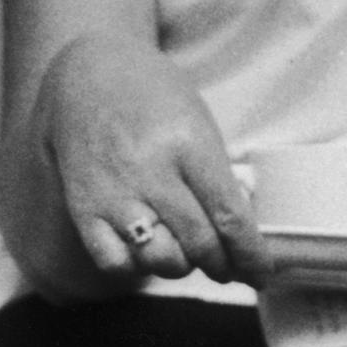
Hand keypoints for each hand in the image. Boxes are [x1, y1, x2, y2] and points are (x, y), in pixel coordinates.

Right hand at [35, 33, 261, 285]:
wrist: (89, 75)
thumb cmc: (155, 99)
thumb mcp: (199, 123)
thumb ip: (219, 177)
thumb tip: (243, 234)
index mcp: (188, 144)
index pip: (229, 216)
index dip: (251, 254)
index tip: (262, 272)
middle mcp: (150, 172)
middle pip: (199, 243)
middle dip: (223, 266)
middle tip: (228, 268)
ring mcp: (114, 193)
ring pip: (159, 260)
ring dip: (182, 267)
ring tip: (186, 252)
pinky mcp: (83, 208)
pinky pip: (115, 262)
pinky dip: (137, 266)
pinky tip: (145, 250)